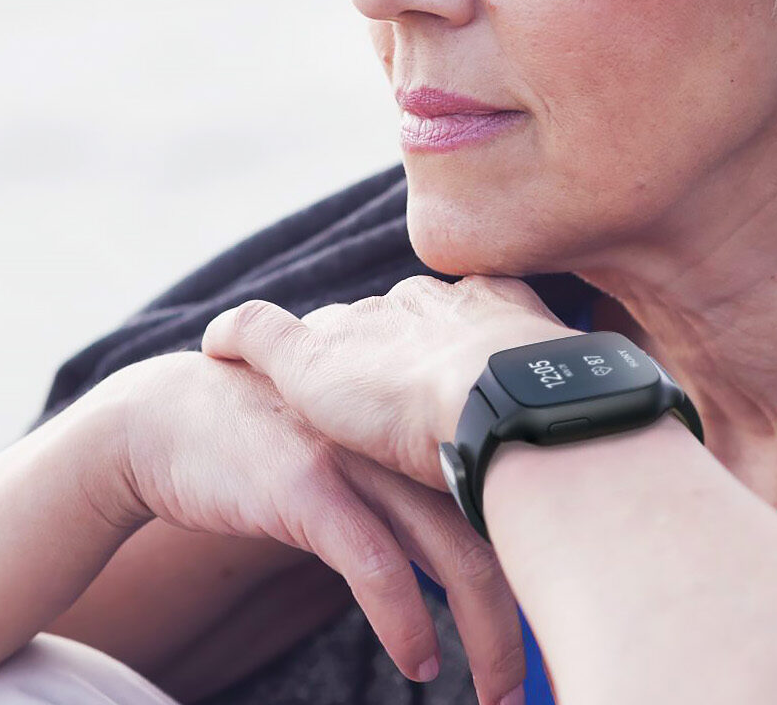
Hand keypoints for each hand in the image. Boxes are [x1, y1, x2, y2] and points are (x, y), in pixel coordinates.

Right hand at [67, 351, 526, 703]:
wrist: (158, 419)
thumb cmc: (257, 444)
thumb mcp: (347, 450)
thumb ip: (406, 490)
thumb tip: (465, 559)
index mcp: (416, 423)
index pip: (507, 491)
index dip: (540, 558)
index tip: (555, 616)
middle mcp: (398, 432)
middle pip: (497, 530)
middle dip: (523, 615)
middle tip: (527, 682)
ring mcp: (354, 455)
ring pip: (453, 554)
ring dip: (486, 636)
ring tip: (496, 690)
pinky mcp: (306, 486)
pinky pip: (376, 566)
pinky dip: (406, 623)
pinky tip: (417, 664)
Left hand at [200, 274, 577, 485]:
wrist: (509, 407)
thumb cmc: (555, 425)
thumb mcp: (560, 417)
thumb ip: (542, 425)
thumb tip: (555, 468)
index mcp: (487, 311)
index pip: (445, 320)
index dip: (432, 350)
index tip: (427, 380)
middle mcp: (424, 307)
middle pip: (386, 323)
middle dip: (377, 352)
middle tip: (373, 394)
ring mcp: (365, 328)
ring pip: (331, 332)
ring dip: (317, 362)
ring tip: (300, 387)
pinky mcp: (311, 359)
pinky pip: (259, 332)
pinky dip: (238, 337)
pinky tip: (217, 349)